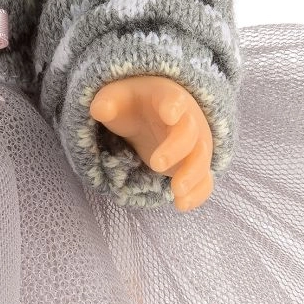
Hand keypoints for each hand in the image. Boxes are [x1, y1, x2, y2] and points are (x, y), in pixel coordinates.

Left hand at [89, 74, 213, 210]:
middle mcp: (187, 121)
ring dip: (192, 176)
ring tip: (177, 192)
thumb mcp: (118, 98)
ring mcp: (194, 145)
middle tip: (156, 164)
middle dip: (176, 149)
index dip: (172, 106)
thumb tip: (99, 109)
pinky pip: (204, 180)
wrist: (155, 115)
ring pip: (201, 158)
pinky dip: (198, 193)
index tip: (168, 115)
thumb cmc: (135, 105)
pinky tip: (182, 205)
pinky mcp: (194, 166)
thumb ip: (108, 102)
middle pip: (189, 134)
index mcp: (167, 99)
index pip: (173, 99)